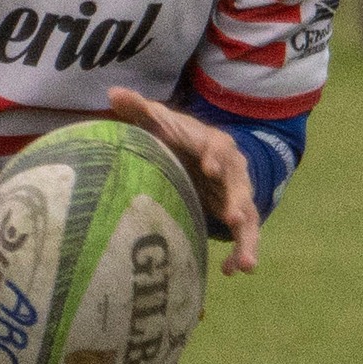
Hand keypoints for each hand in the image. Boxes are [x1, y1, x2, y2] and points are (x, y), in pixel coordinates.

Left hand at [107, 88, 260, 275]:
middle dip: (238, 200)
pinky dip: (240, 252)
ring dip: (247, 238)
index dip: (213, 156)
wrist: (200, 153)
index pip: (215, 147)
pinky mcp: (236, 214)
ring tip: (245, 263)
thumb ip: (139, 109)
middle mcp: (230, 169)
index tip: (208, 166)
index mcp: (212, 144)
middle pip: (238, 183)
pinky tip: (231, 271)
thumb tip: (113, 92)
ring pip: (248, 215)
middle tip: (235, 217)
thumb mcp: (158, 121)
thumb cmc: (176, 137)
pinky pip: (244, 235)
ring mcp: (236, 193)